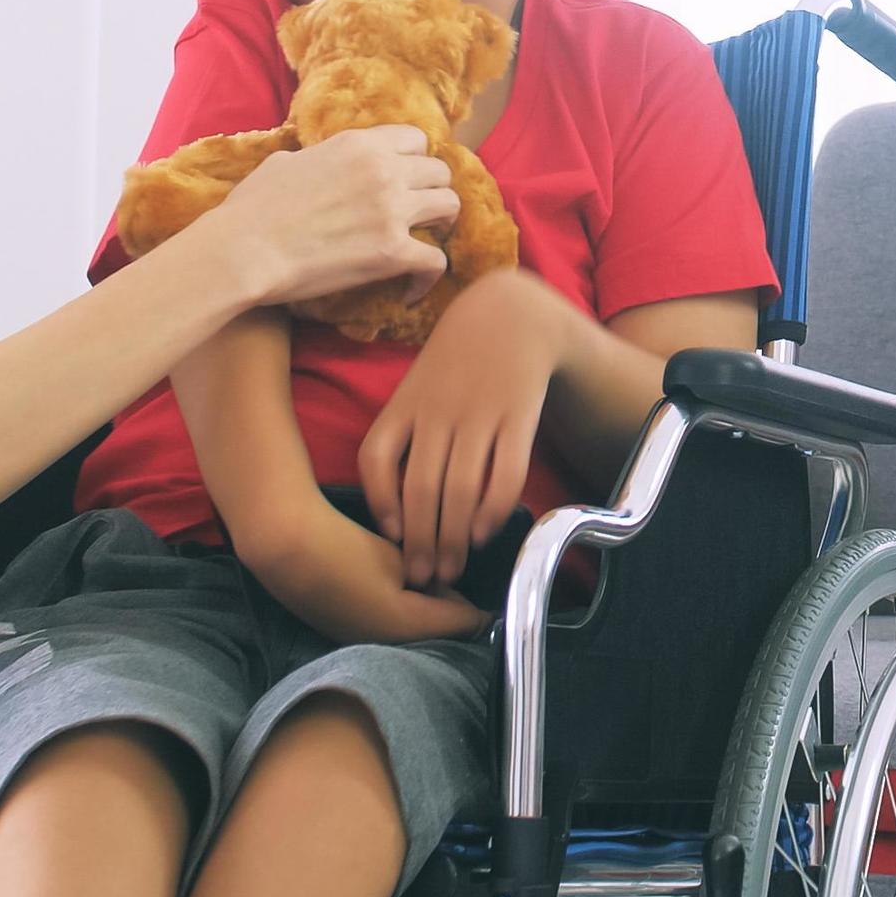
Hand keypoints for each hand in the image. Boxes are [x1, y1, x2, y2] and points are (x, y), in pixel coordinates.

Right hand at [181, 126, 457, 311]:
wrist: (244, 250)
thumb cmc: (253, 208)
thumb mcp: (286, 162)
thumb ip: (317, 157)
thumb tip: (317, 161)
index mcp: (359, 144)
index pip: (416, 139)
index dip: (415, 160)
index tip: (408, 178)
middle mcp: (384, 170)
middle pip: (439, 172)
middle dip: (432, 191)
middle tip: (422, 212)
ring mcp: (392, 211)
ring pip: (450, 206)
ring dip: (441, 225)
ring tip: (428, 241)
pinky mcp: (392, 252)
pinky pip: (436, 261)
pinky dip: (429, 277)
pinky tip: (413, 288)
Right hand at [235, 485, 489, 643]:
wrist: (285, 549)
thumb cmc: (346, 548)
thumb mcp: (398, 557)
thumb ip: (429, 574)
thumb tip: (443, 585)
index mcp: (408, 626)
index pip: (461, 625)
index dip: (481, 614)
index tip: (496, 606)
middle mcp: (387, 643)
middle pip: (436, 633)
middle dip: (454, 615)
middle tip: (470, 592)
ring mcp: (361, 640)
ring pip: (411, 631)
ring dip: (427, 613)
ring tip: (439, 588)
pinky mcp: (343, 630)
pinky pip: (386, 627)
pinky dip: (402, 612)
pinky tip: (402, 590)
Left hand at [358, 270, 567, 588]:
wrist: (511, 318)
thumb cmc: (455, 368)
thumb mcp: (416, 391)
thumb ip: (400, 440)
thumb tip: (393, 514)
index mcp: (405, 404)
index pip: (376, 457)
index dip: (380, 503)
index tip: (392, 539)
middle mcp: (438, 411)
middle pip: (421, 486)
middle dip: (420, 540)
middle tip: (423, 578)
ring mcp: (480, 414)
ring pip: (461, 487)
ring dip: (454, 536)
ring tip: (452, 569)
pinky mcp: (519, 416)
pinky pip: (506, 473)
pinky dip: (494, 509)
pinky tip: (486, 533)